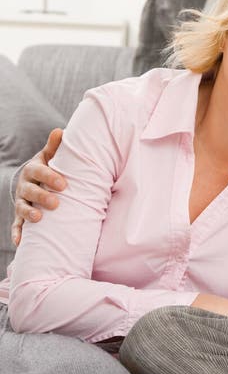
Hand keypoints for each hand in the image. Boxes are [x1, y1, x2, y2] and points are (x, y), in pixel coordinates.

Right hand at [11, 128, 65, 246]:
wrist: (35, 179)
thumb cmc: (49, 166)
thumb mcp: (50, 155)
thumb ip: (54, 146)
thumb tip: (60, 131)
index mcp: (33, 169)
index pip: (39, 172)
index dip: (49, 177)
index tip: (63, 184)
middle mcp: (24, 185)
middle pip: (30, 191)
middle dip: (42, 197)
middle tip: (56, 203)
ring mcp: (21, 201)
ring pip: (22, 208)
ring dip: (29, 213)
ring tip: (39, 219)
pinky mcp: (20, 215)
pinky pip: (17, 225)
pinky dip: (17, 233)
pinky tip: (20, 242)